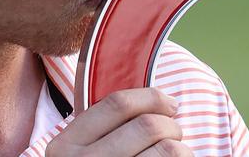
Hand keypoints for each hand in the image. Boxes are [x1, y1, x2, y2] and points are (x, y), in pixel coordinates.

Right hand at [45, 87, 189, 155]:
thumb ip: (101, 131)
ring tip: (176, 156)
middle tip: (174, 136)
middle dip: (172, 127)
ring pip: (169, 151)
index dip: (151, 97)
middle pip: (148, 125)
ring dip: (182, 151)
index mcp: (66, 145)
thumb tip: (161, 104)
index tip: (169, 104)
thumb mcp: (80, 154)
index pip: (117, 104)